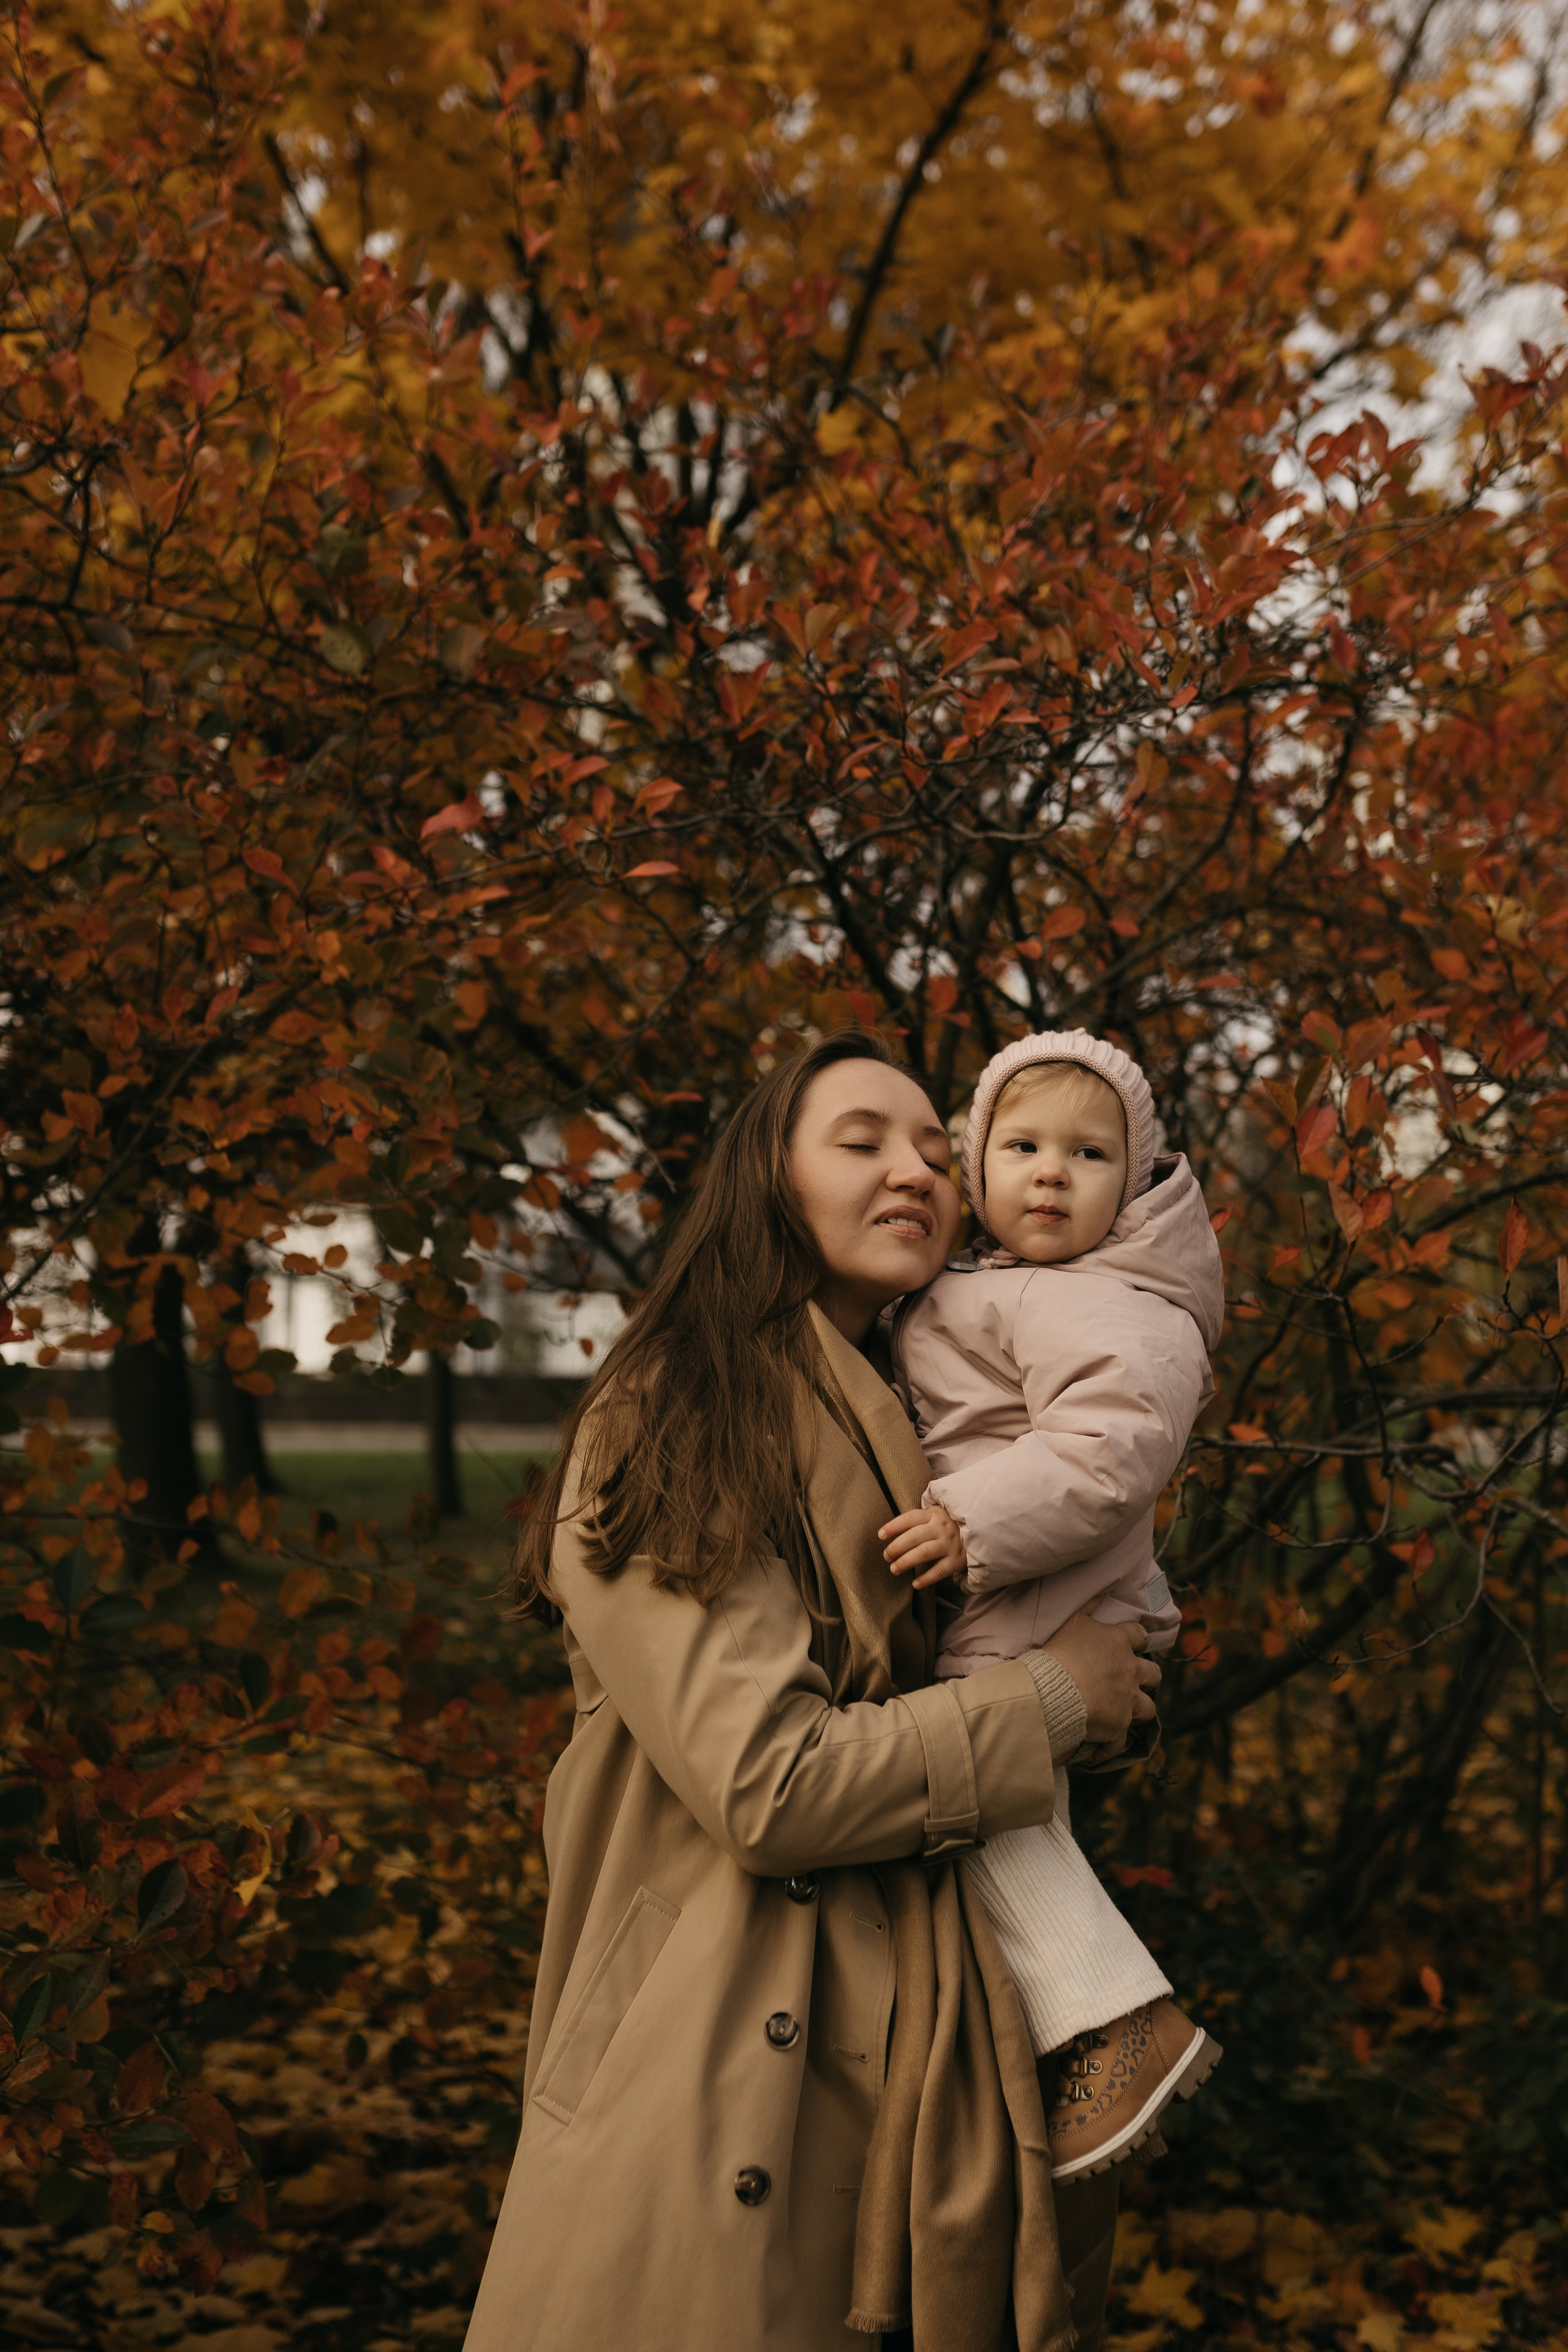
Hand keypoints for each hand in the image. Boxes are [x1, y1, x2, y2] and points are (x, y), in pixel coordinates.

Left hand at [878, 1503, 966, 1590]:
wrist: (982, 1531)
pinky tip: (915, 1584)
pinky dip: (927, 1578)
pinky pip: (940, 1571)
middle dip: (896, 1547)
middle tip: (886, 1557)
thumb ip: (919, 1520)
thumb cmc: (950, 1524)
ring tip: (894, 1569)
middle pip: (914, 1537)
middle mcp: (941, 1528)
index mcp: (934, 1514)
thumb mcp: (937, 1515)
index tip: (880, 1535)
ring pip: (924, 1552)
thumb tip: (890, 1530)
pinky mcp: (958, 1559)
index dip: (893, 1526)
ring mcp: (950, 1543)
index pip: (909, 1518)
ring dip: (906, 1561)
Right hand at [1041, 1610, 1160, 1750]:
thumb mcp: (1073, 1620)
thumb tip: (1106, 1587)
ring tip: (1125, 1713)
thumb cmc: (1060, 1652)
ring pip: (1148, 1708)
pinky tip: (1100, 1750)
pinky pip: (1120, 1742)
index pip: (1139, 1636)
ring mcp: (1127, 1701)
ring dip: (1139, 1710)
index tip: (1135, 1643)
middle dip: (1147, 1676)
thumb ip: (1091, 1604)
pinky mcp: (1118, 1726)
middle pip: (1153, 1673)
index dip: (1138, 1639)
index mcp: (1119, 1643)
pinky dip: (1111, 1746)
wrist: (1053, 1690)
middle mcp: (1130, 1671)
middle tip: (1133, 1680)